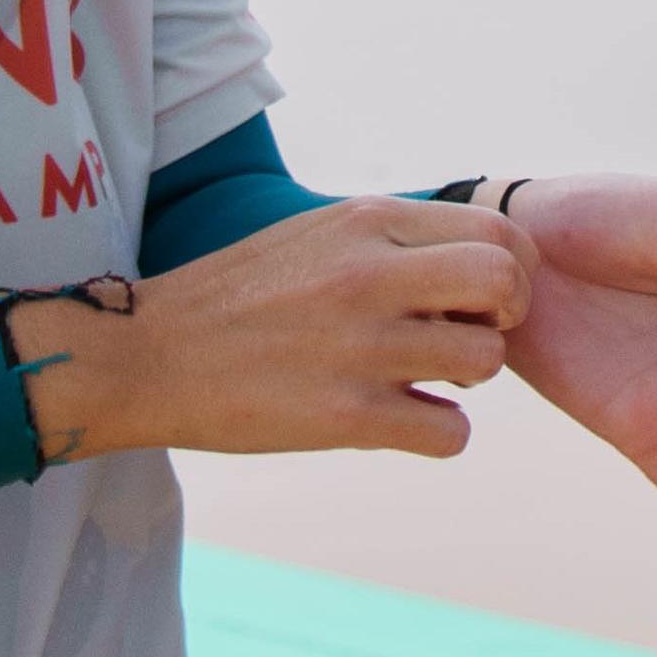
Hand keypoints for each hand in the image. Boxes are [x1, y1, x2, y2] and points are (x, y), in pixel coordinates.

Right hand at [12, 199, 531, 468]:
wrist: (147, 356)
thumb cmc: (238, 298)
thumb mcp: (317, 235)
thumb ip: (392, 241)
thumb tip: (475, 265)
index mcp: (366, 221)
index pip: (496, 230)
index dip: (510, 269)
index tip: (481, 296)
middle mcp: (370, 274)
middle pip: (506, 284)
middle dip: (505, 317)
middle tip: (468, 336)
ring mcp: (360, 346)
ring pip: (486, 363)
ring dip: (467, 380)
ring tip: (422, 380)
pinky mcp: (346, 417)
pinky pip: (450, 434)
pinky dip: (440, 435)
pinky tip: (403, 423)